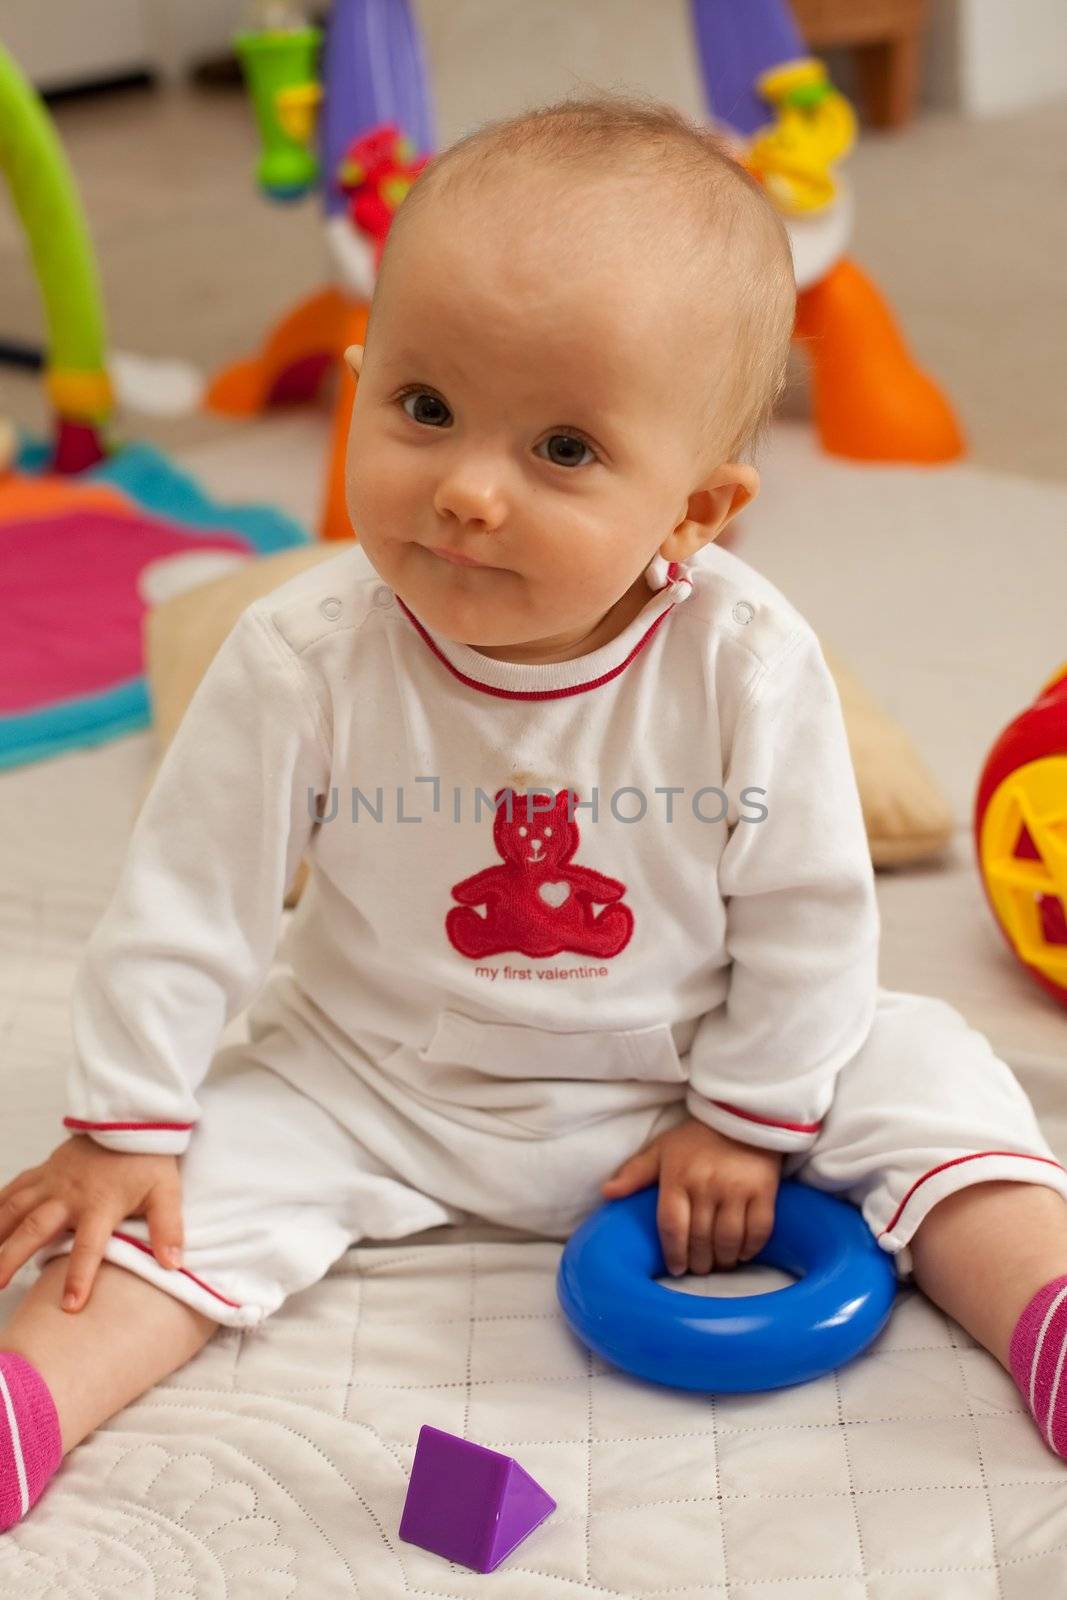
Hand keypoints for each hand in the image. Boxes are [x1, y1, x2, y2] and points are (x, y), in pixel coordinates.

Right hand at [0, 1137, 183, 1311]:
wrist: (131, 1118)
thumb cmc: (148, 1159)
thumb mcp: (166, 1191)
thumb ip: (168, 1227)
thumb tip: (173, 1263)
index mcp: (100, 1204)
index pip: (89, 1246)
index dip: (79, 1276)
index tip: (69, 1306)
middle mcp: (69, 1195)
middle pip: (35, 1230)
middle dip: (12, 1258)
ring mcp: (51, 1181)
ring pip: (14, 1210)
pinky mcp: (43, 1171)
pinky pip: (12, 1189)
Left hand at [601, 1116, 781, 1274]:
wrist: (743, 1116)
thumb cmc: (697, 1138)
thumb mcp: (662, 1150)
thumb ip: (635, 1173)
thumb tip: (607, 1193)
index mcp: (677, 1177)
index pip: (671, 1227)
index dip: (673, 1253)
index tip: (676, 1268)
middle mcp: (706, 1185)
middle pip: (699, 1239)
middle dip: (699, 1262)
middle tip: (699, 1269)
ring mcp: (737, 1189)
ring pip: (728, 1240)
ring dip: (723, 1260)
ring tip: (719, 1264)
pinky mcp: (764, 1190)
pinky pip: (759, 1230)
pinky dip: (751, 1248)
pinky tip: (742, 1253)